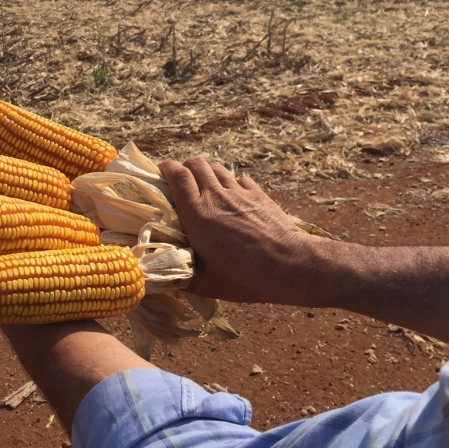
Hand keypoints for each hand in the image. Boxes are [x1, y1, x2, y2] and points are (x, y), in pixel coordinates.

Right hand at [159, 156, 314, 303]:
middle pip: (196, 163)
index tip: (161, 172)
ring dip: (207, 174)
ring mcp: (239, 193)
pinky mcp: (259, 195)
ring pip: (217, 168)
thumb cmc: (244, 277)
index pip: (177, 175)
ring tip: (206, 189)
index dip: (166, 168)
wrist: (289, 265)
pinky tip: (233, 199)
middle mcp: (216, 196)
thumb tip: (159, 279)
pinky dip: (232, 184)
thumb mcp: (206, 284)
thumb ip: (181, 278)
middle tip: (181, 182)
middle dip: (185, 167)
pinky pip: (240, 180)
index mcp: (197, 214)